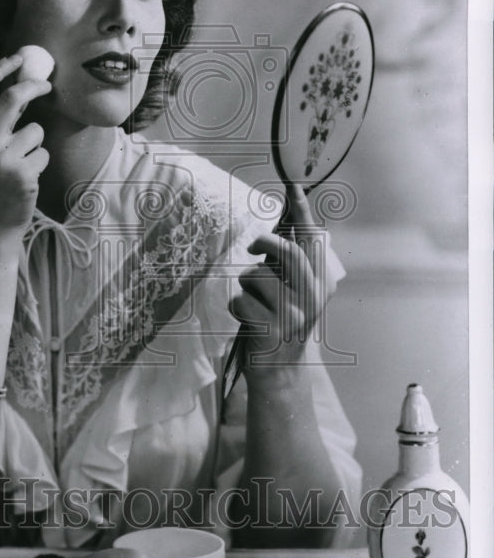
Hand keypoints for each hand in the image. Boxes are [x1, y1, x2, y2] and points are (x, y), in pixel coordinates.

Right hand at [0, 53, 50, 236]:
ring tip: (22, 165)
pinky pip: (43, 153)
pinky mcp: (22, 173)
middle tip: (46, 85)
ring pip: (35, 130)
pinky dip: (39, 164)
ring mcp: (1, 159)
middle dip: (34, 86)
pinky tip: (26, 181)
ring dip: (36, 144)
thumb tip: (19, 88)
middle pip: (12, 98)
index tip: (16, 57)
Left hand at [229, 182, 336, 375]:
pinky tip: (249, 322)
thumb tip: (270, 235)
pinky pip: (240, 301)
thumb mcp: (293, 294)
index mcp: (320, 284)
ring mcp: (293, 315)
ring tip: (255, 304)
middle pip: (286, 253)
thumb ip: (288, 268)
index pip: (312, 241)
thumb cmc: (279, 323)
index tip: (293, 185)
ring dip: (246, 286)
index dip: (302, 212)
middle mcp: (312, 297)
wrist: (280, 372)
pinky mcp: (271, 329)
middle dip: (265, 244)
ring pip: (256, 277)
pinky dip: (237, 308)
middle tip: (253, 248)